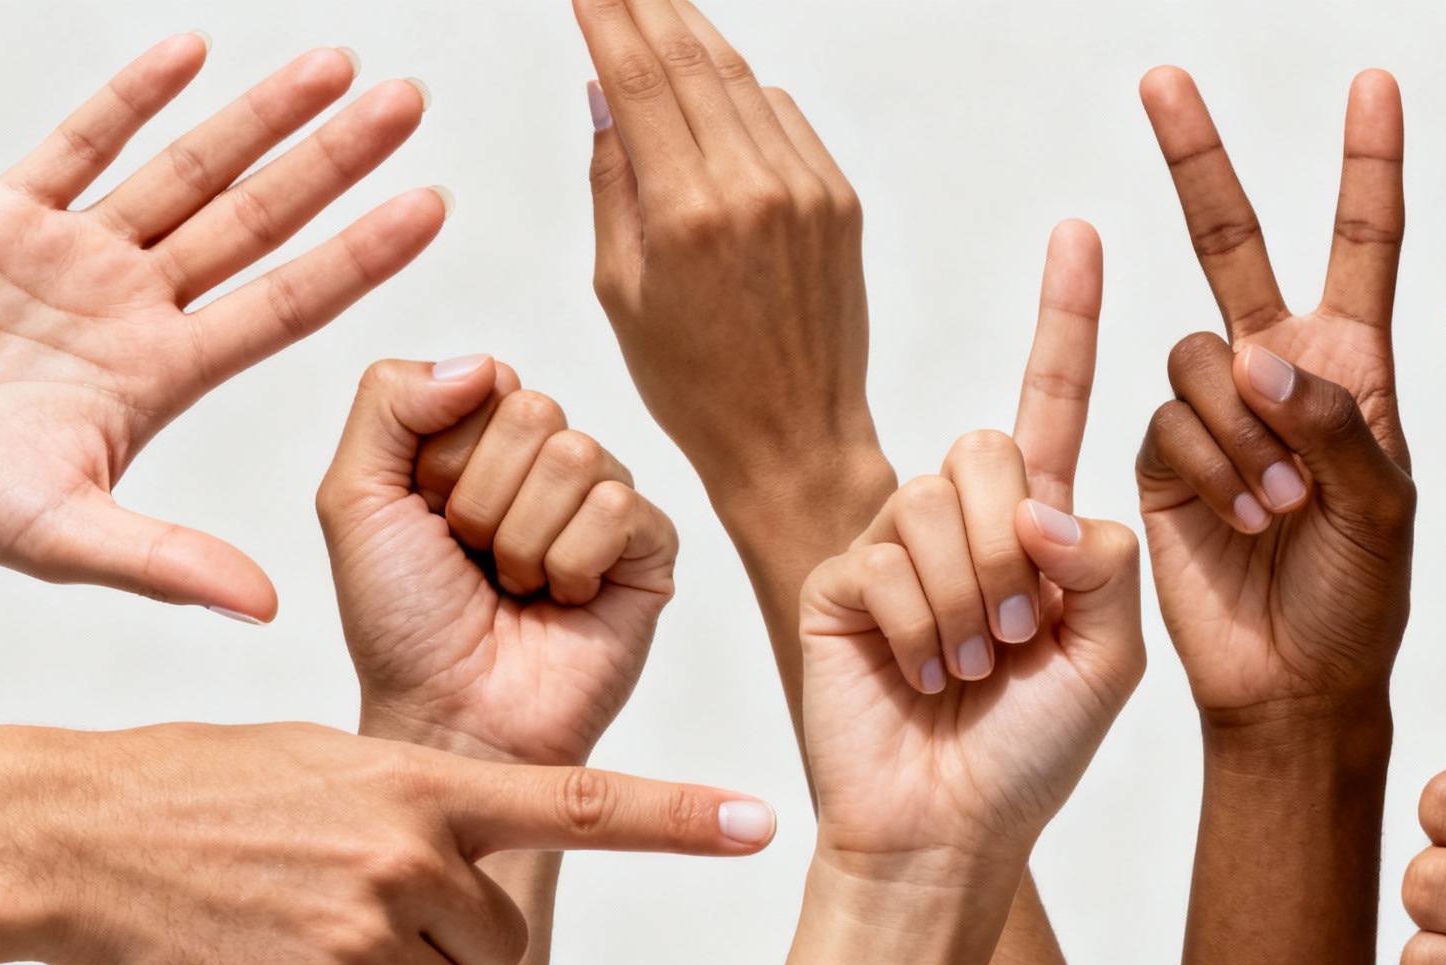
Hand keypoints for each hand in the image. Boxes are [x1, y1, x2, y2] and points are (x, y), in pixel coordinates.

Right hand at [0, 33, 446, 619]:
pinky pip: (78, 142)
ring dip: (260, 117)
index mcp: (162, 373)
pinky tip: (194, 49)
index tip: (433, 206)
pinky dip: (132, 96)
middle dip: (335, 161)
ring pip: (187, 171)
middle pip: (260, 220)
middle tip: (414, 104)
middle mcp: (135, 306)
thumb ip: (165, 561)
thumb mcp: (62, 536)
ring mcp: (74, 256)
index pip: (290, 303)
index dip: (362, 253)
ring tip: (337, 65)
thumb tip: (269, 608)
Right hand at [0, 722, 772, 964]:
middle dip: (449, 936)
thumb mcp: (340, 762)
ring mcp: (364, 934)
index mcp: (429, 781)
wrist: (85, 833)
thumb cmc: (214, 788)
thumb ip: (426, 805)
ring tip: (310, 927)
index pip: (583, 805)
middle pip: (504, 942)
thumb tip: (480, 869)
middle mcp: (412, 856)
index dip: (680, 820)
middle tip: (360, 899)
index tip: (761, 825)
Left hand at [318, 355, 676, 766]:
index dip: (446, 456)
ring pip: (577, 457)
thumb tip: (479, 364)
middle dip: (483, 500)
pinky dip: (573, 563)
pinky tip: (563, 602)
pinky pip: (620, 506)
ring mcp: (605, 504)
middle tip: (474, 561)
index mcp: (482, 441)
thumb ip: (388, 404)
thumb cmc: (403, 626)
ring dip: (524, 540)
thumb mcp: (355, 501)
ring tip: (515, 588)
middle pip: (534, 412)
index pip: (486, 382)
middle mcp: (548, 464)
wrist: (450, 720)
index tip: (430, 519)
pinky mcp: (651, 549)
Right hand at [574, 0, 885, 505]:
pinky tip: (716, 80)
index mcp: (690, 214)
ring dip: (698, 38)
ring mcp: (807, 192)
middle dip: (650, 5)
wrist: (795, 440)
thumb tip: (606, 94)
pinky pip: (785, 120)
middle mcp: (755, 190)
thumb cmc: (698, 388)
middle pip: (695, 61)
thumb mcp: (623, 291)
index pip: (639, 79)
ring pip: (743, 82)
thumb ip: (613, 182)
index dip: (607, 19)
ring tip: (660, 8)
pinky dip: (745, 91)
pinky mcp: (839, 202)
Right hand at [798, 222, 1143, 866]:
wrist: (946, 828)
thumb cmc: (1032, 750)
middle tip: (1013, 638)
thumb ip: (1102, 562)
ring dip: (966, 598)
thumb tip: (1038, 501)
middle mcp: (964, 517)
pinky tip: (916, 670)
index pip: (1053, 398)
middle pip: (989, 445)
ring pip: (935, 498)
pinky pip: (882, 555)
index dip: (1067, 318)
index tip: (1080, 234)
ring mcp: (894, 540)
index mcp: (1037, 524)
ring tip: (965, 665)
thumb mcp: (1110, 655)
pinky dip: (916, 624)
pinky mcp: (839, 572)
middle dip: (1011, 547)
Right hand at [1135, 68, 1414, 726]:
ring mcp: (1212, 415)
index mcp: (1353, 368)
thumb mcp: (1387, 505)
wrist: (1293, 681)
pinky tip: (1244, 518)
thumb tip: (1259, 358)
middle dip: (1197, 162)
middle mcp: (1275, 374)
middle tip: (1163, 81)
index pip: (1362, 244)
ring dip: (1247, 432)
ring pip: (1200, 357)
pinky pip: (1168, 421)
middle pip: (1231, 244)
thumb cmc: (1361, 599)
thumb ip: (1336, 420)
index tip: (1372, 85)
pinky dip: (1211, 466)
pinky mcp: (1159, 460)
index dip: (1366, 164)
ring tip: (1283, 505)